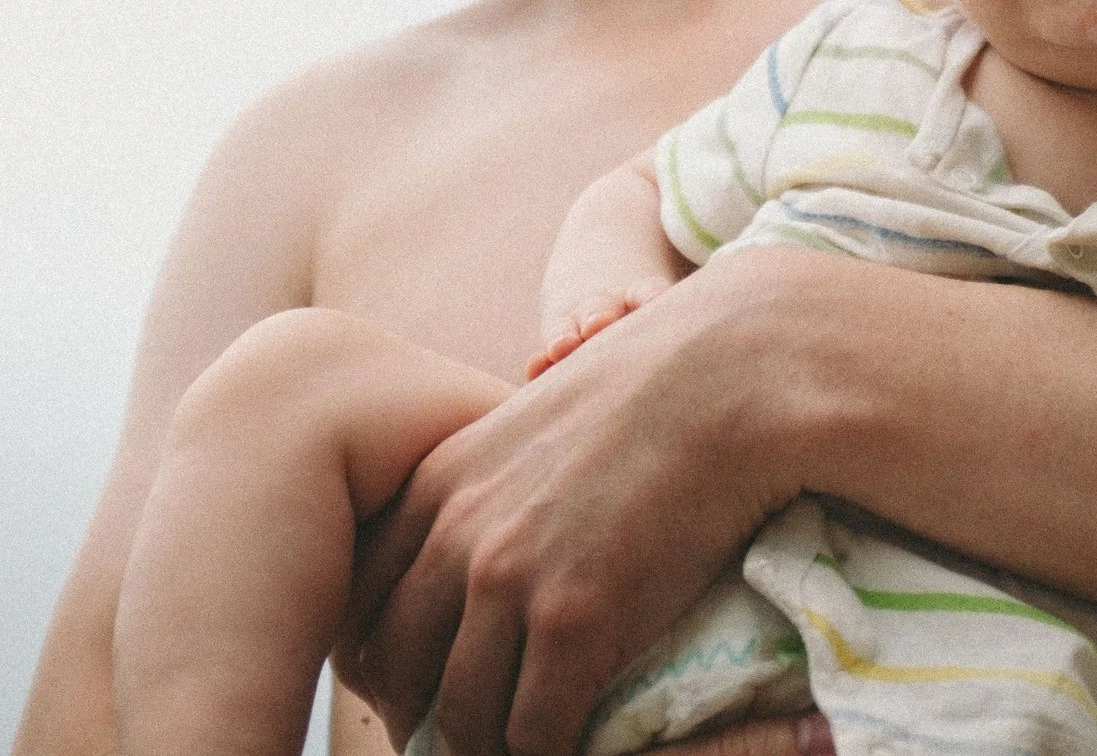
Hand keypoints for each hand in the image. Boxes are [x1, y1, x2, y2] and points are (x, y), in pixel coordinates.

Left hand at [336, 257, 812, 755]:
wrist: (732, 377)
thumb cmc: (659, 388)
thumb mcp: (542, 419)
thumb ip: (500, 475)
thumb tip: (510, 523)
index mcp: (437, 484)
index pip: (364, 604)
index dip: (385, 663)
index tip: (419, 691)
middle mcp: (454, 535)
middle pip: (396, 670)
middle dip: (418, 718)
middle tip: (458, 741)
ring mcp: (509, 578)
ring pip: (460, 714)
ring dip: (484, 748)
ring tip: (512, 754)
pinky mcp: (573, 619)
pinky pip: (533, 731)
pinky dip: (546, 754)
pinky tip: (569, 749)